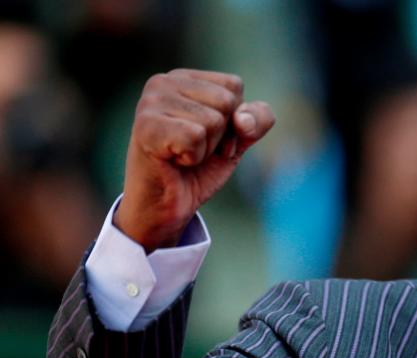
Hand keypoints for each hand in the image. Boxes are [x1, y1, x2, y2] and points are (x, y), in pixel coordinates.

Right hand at [113, 69, 274, 251]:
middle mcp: (163, 82)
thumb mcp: (238, 140)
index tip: (209, 137)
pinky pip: (195, 137)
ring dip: (206, 149)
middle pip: (227, 102)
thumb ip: (257, 120)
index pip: (234, 86)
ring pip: (213, 121)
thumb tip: (243, 120)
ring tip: (183, 156)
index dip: (234, 120)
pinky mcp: (146, 125)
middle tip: (196, 151)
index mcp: (184, 78)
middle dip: (222, 136)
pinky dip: (193, 157)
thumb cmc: (197, 170)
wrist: (165, 206)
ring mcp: (150, 102)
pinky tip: (174, 161)